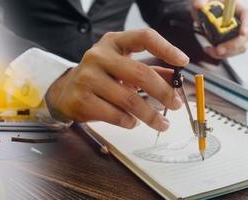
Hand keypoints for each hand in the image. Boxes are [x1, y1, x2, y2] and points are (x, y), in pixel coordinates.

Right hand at [46, 29, 188, 130]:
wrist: (64, 92)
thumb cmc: (100, 77)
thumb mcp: (122, 67)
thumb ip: (149, 71)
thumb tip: (176, 80)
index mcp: (113, 42)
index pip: (144, 37)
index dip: (166, 48)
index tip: (183, 62)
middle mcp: (98, 56)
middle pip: (141, 73)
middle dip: (163, 92)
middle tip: (175, 104)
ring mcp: (87, 78)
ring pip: (129, 100)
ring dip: (150, 115)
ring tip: (161, 123)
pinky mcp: (82, 100)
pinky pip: (115, 115)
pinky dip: (130, 122)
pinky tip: (133, 122)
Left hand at [192, 0, 247, 58]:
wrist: (203, 11)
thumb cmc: (207, 3)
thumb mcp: (202, 0)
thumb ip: (200, 2)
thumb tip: (198, 6)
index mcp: (236, 7)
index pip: (247, 15)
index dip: (247, 24)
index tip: (242, 33)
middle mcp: (240, 21)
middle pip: (246, 35)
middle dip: (233, 45)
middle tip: (219, 49)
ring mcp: (237, 33)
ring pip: (240, 47)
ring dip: (227, 53)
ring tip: (212, 51)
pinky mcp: (231, 42)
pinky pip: (232, 52)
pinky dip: (222, 55)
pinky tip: (211, 51)